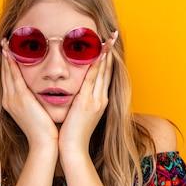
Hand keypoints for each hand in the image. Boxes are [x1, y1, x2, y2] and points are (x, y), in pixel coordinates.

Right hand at [0, 39, 58, 150]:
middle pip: (5, 74)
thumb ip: (36, 102)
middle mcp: (9, 100)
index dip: (7, 65)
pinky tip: (11, 53)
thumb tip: (41, 94)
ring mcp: (13, 99)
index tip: (8, 52)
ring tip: (5, 43)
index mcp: (12, 103)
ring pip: (7, 72)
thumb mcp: (38, 113)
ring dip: (6, 56)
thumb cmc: (45, 131)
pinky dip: (11, 63)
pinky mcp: (20, 98)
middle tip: (4, 42)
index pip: (8, 80)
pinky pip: (14, 76)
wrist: (44, 143)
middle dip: (4, 57)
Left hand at [58, 31, 117, 156]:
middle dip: (110, 52)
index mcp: (98, 102)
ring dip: (106, 54)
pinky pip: (93, 79)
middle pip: (107, 70)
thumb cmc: (72, 135)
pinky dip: (98, 65)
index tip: (107, 45)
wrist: (73, 150)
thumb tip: (74, 95)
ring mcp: (96, 100)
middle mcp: (100, 99)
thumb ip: (78, 103)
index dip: (107, 60)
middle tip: (113, 35)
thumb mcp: (78, 116)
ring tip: (108, 38)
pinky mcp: (88, 102)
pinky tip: (99, 53)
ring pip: (103, 72)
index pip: (104, 76)